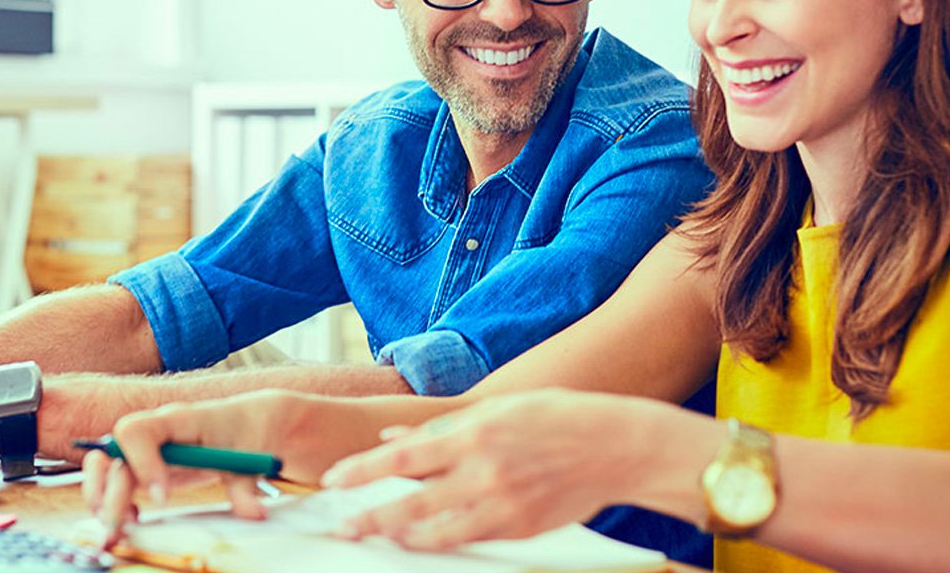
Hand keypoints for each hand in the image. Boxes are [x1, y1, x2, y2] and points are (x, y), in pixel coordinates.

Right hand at [81, 390, 303, 547]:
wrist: (252, 422)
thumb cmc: (248, 432)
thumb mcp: (251, 458)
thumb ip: (246, 487)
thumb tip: (254, 513)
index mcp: (179, 419)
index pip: (137, 431)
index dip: (142, 463)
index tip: (163, 497)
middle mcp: (156, 432)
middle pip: (113, 452)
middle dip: (108, 491)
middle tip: (118, 526)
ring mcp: (149, 448)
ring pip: (107, 466)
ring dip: (101, 497)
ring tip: (115, 527)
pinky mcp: (149, 465)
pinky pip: (118, 479)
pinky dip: (115, 501)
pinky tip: (132, 519)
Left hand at [320, 389, 666, 549]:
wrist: (617, 447)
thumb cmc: (558, 417)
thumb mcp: (500, 408)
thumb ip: (444, 426)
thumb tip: (395, 438)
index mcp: (475, 433)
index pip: (402, 456)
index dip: (362, 471)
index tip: (332, 480)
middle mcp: (483, 471)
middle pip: (410, 502)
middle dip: (370, 518)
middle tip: (342, 527)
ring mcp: (502, 504)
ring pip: (435, 531)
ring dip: (400, 536)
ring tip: (377, 538)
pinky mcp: (519, 528)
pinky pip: (468, 540)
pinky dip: (440, 541)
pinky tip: (421, 541)